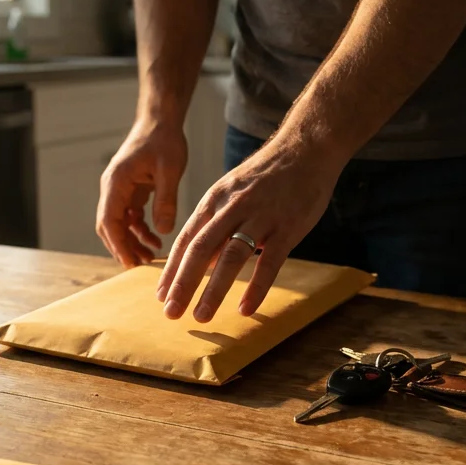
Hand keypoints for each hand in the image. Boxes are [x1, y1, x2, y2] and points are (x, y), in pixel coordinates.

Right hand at [96, 119, 187, 267]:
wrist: (161, 121)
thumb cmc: (164, 140)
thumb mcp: (169, 170)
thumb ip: (166, 200)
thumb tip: (163, 231)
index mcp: (117, 182)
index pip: (109, 220)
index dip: (118, 244)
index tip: (129, 262)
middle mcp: (113, 188)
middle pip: (109, 226)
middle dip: (122, 247)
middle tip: (140, 266)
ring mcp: (120, 190)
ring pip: (119, 224)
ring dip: (131, 242)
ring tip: (150, 257)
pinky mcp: (131, 192)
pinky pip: (130, 217)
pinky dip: (139, 231)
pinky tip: (155, 240)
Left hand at [157, 138, 342, 321]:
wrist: (306, 148)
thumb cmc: (266, 177)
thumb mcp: (231, 193)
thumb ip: (215, 226)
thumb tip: (201, 264)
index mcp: (214, 200)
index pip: (185, 239)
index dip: (171, 270)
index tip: (160, 296)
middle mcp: (232, 208)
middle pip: (200, 250)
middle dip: (182, 284)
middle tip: (170, 313)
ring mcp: (260, 217)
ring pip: (231, 257)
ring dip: (213, 290)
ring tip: (201, 316)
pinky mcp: (288, 226)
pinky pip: (270, 262)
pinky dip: (256, 287)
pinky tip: (245, 309)